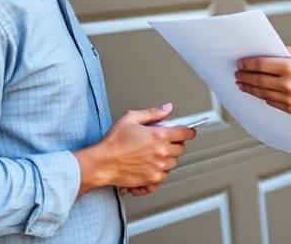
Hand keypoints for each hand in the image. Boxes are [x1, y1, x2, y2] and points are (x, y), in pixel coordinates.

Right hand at [73, 103, 195, 195]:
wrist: (102, 163)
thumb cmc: (113, 143)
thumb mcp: (131, 118)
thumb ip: (152, 113)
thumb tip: (166, 108)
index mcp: (159, 136)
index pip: (185, 133)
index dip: (188, 131)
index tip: (188, 131)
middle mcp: (161, 154)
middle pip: (180, 149)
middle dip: (175, 144)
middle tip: (163, 141)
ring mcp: (157, 169)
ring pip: (173, 164)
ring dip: (167, 158)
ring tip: (152, 153)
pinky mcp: (151, 181)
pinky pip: (163, 177)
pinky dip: (159, 172)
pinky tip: (149, 166)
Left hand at [235, 46, 290, 113]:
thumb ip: (285, 51)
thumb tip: (269, 51)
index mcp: (290, 67)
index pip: (260, 64)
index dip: (247, 64)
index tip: (241, 63)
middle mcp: (288, 84)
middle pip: (258, 80)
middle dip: (244, 76)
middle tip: (238, 74)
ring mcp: (289, 98)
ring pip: (262, 93)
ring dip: (249, 88)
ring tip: (242, 84)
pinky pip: (272, 103)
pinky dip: (263, 97)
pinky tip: (258, 93)